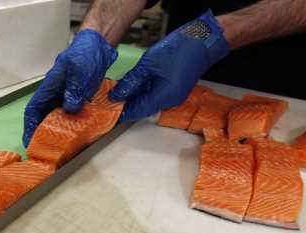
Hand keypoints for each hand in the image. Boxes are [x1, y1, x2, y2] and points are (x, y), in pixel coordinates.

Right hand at [22, 29, 117, 146]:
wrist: (99, 45)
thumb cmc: (85, 53)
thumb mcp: (79, 70)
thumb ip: (73, 89)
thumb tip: (69, 109)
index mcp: (49, 87)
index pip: (34, 110)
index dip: (30, 127)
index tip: (30, 142)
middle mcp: (56, 95)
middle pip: (44, 118)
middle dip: (43, 135)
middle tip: (47, 152)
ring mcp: (67, 98)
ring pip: (58, 119)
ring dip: (59, 133)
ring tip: (63, 150)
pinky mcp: (79, 100)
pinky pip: (73, 117)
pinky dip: (74, 127)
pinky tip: (80, 137)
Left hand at [109, 10, 230, 122]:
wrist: (203, 41)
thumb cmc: (179, 49)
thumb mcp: (148, 64)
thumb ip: (131, 82)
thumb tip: (116, 95)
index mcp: (163, 97)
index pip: (137, 111)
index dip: (122, 113)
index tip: (108, 113)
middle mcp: (170, 101)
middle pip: (143, 108)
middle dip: (127, 105)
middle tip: (111, 100)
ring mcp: (174, 97)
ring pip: (149, 102)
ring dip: (135, 99)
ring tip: (120, 92)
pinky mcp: (175, 91)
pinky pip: (156, 96)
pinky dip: (144, 93)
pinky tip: (134, 86)